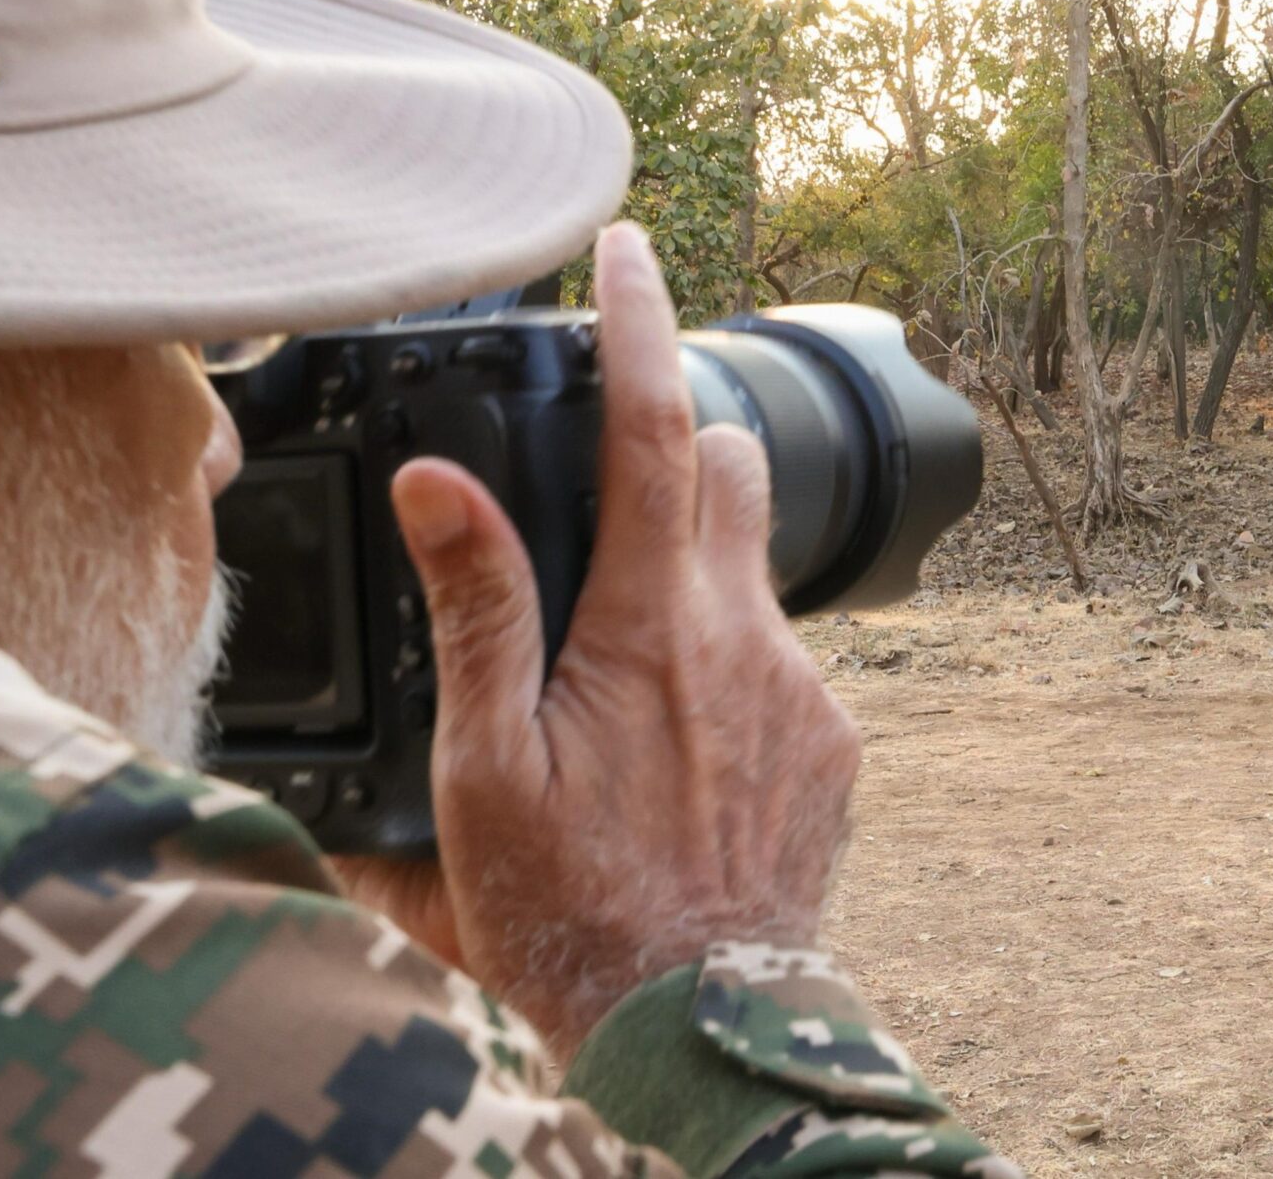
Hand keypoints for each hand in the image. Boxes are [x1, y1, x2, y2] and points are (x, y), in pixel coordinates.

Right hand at [333, 222, 861, 1055]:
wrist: (695, 1028)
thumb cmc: (567, 911)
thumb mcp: (481, 768)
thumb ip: (475, 609)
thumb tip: (437, 480)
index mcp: (653, 625)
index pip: (656, 428)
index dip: (639, 322)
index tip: (626, 244)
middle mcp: (748, 636)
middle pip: (729, 468)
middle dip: (676, 446)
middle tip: (602, 497)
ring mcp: (804, 689)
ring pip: (754, 566)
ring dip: (692, 573)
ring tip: (616, 667)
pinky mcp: (834, 742)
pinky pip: (781, 654)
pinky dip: (727, 660)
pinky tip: (672, 745)